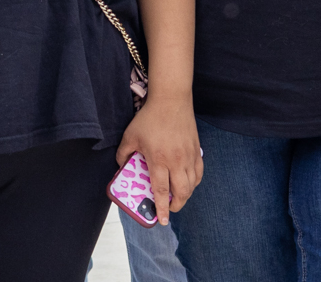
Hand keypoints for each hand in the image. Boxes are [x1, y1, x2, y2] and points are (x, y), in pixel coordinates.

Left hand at [116, 93, 202, 217]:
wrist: (171, 100)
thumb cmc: (150, 118)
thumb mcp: (130, 135)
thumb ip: (123, 154)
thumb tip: (121, 167)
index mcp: (158, 160)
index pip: (162, 191)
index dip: (162, 208)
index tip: (162, 221)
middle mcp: (176, 161)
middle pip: (181, 192)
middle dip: (176, 206)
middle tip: (169, 209)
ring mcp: (188, 156)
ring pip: (192, 185)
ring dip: (186, 195)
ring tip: (178, 197)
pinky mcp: (196, 150)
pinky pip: (199, 172)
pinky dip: (194, 182)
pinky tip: (188, 182)